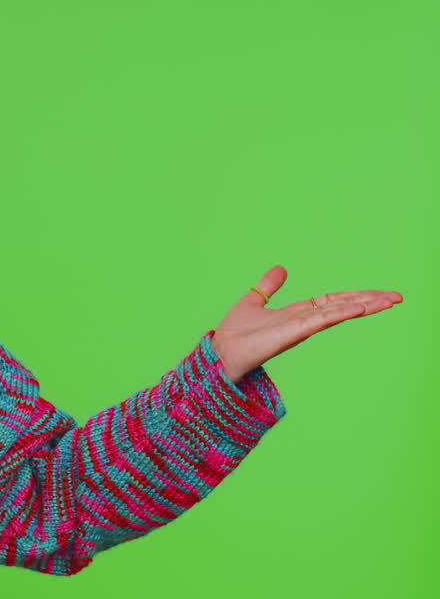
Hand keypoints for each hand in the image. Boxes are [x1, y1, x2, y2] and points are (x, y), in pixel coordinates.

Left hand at [210, 265, 402, 382]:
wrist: (221, 352)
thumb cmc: (235, 333)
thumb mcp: (254, 301)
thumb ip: (269, 286)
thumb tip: (281, 268)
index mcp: (298, 313)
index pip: (333, 302)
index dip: (355, 296)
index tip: (379, 294)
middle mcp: (304, 321)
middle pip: (343, 307)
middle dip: (370, 301)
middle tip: (398, 297)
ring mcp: (301, 327)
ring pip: (338, 313)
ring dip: (365, 306)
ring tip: (390, 300)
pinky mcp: (293, 333)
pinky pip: (321, 321)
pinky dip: (340, 313)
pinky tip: (359, 307)